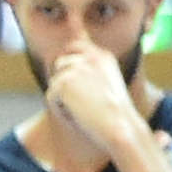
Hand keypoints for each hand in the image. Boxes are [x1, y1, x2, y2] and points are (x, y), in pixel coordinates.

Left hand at [42, 43, 143, 160]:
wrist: (120, 126)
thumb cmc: (116, 116)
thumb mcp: (107, 88)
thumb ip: (90, 74)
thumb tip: (66, 65)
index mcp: (104, 57)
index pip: (77, 45)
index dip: (68, 55)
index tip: (69, 62)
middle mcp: (91, 56)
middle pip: (61, 63)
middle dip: (63, 82)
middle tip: (78, 103)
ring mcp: (77, 67)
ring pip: (55, 82)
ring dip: (63, 98)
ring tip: (82, 111)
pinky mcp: (64, 81)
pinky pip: (51, 97)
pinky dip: (60, 110)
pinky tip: (77, 116)